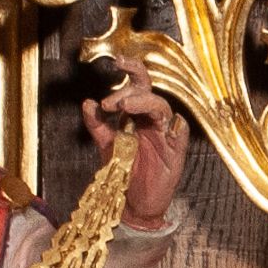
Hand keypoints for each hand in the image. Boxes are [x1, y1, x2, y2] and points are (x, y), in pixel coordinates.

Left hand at [82, 56, 187, 229]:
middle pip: (151, 91)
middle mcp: (151, 121)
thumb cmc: (121, 173)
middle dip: (137, 82)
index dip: (130, 71)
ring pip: (163, 109)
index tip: (115, 63)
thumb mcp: (104, 145)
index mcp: (136, 115)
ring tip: (125, 105)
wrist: (131, 204)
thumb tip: (87, 102)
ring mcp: (164, 135)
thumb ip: (96, 124)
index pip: (137, 86)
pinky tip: (163, 124)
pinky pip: (180, 132)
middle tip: (116, 94)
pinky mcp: (175, 152)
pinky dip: (175, 126)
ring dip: (145, 103)